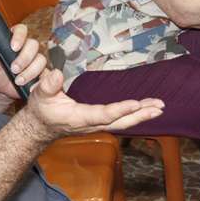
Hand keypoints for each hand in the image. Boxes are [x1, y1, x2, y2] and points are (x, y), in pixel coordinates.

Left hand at [0, 24, 45, 104]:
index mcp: (13, 40)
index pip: (21, 30)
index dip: (19, 36)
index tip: (13, 47)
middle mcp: (26, 48)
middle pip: (33, 45)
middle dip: (24, 58)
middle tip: (14, 69)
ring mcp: (35, 60)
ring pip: (40, 59)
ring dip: (30, 71)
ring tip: (18, 81)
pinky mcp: (40, 73)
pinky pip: (45, 73)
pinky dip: (38, 80)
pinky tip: (30, 86)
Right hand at [24, 69, 164, 138]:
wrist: (40, 127)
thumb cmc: (41, 109)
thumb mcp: (40, 95)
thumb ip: (48, 85)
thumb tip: (56, 73)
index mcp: (79, 118)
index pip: (104, 115)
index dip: (120, 110)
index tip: (135, 104)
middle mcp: (92, 124)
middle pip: (121, 122)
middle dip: (140, 115)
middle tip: (159, 107)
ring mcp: (97, 124)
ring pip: (124, 122)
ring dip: (142, 115)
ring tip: (159, 107)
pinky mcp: (99, 122)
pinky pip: (121, 120)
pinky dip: (135, 115)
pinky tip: (146, 109)